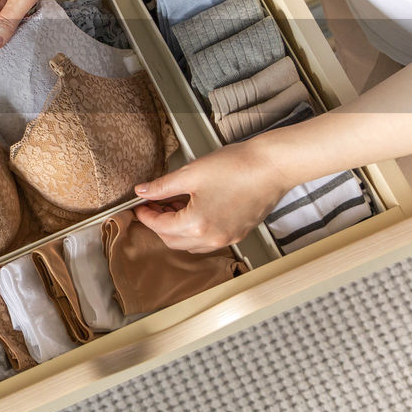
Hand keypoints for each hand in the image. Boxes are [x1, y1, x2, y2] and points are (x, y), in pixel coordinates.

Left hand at [132, 140, 293, 252]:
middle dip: (159, 224)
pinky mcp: (239, 233)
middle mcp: (213, 238)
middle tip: (153, 206)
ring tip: (173, 206)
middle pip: (173, 241)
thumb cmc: (237, 167)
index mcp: (197, 225)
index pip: (160, 227)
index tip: (139, 206)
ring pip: (191, 244)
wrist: (272, 167)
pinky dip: (196, 231)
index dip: (145, 216)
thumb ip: (162, 186)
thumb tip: (142, 191)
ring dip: (177, 230)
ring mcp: (228, 238)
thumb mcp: (190, 174)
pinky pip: (209, 241)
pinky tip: (194, 210)